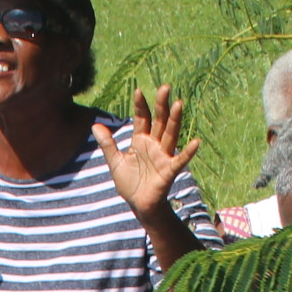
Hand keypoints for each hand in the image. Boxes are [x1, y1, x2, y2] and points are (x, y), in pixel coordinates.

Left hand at [92, 87, 200, 220]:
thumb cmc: (130, 183)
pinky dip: (188, 152)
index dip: (140, 105)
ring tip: (179, 103)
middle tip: (165, 87)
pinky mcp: (169, 170)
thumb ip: (107, 144)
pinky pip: (180, 160)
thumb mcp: (115, 161)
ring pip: (170, 134)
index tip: (138, 90)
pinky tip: (196, 142)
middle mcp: (154, 145)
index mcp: (141, 141)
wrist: (138, 205)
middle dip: (161, 105)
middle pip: (160, 121)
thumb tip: (95, 125)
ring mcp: (163, 156)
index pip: (142, 118)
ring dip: (174, 120)